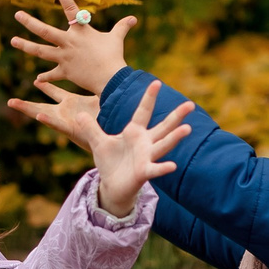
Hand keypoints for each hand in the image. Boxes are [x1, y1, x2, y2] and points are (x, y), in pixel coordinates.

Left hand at [8, 0, 135, 98]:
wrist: (110, 77)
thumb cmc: (113, 56)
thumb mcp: (116, 38)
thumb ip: (122, 27)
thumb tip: (134, 18)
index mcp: (80, 31)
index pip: (71, 9)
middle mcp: (68, 42)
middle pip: (44, 30)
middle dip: (29, 22)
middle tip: (17, 15)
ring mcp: (64, 57)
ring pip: (40, 51)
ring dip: (25, 46)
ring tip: (12, 41)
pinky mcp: (64, 71)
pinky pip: (52, 74)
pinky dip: (46, 77)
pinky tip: (38, 79)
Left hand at [87, 80, 190, 217]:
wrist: (113, 186)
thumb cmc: (110, 162)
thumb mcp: (98, 143)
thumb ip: (90, 128)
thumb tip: (78, 114)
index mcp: (135, 132)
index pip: (144, 111)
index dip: (149, 98)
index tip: (157, 82)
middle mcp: (145, 143)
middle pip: (164, 127)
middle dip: (176, 116)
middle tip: (191, 104)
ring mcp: (147, 157)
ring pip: (163, 145)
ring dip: (174, 138)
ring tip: (187, 129)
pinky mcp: (144, 172)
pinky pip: (155, 169)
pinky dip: (163, 168)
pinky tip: (172, 166)